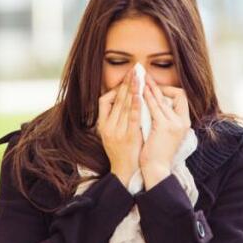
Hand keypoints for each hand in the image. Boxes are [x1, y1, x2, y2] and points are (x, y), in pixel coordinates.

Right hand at [97, 67, 142, 186]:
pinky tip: (140, 95)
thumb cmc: (121, 154)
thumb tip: (122, 104)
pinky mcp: (129, 136)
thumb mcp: (112, 135)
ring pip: (125, 106)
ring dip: (132, 89)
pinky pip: (132, 117)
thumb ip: (115, 120)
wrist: (124, 172)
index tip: (125, 79)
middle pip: (117, 100)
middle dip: (126, 83)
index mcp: (102, 125)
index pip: (105, 101)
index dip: (116, 88)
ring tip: (138, 76)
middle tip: (134, 69)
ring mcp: (118, 131)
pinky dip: (136, 105)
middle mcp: (108, 126)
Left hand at [139, 75, 190, 187]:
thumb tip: (157, 107)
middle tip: (145, 75)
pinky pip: (154, 106)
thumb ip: (165, 120)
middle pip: (173, 94)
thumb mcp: (165, 134)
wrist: (156, 169)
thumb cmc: (158, 154)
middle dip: (157, 84)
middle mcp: (182, 121)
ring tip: (141, 78)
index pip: (181, 97)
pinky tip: (139, 90)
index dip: (168, 90)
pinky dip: (147, 96)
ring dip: (151, 86)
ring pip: (161, 98)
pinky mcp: (164, 126)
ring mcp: (174, 123)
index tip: (154, 87)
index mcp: (184, 123)